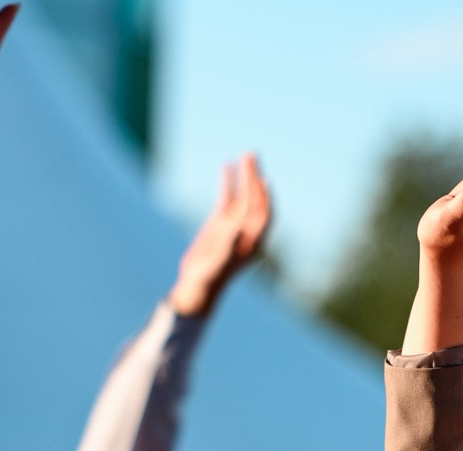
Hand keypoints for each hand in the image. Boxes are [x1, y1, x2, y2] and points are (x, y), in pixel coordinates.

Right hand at [170, 155, 270, 317]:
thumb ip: (229, 245)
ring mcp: (235, 225)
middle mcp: (247, 231)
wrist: (196, 285)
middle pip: (255, 200)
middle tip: (252, 155)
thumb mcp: (219, 262)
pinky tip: (227, 166)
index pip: (265, 215)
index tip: (264, 182)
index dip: (266, 198)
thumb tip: (238, 226)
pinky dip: (228, 182)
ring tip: (247, 154)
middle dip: (255, 179)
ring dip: (246, 175)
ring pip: (243, 195)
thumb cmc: (208, 279)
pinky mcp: (221, 222)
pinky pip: (227, 198)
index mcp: (253, 242)